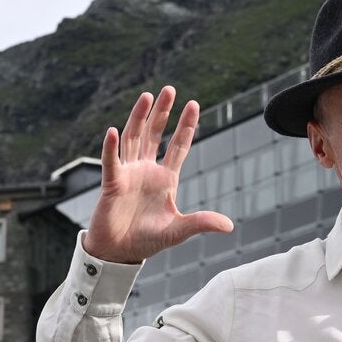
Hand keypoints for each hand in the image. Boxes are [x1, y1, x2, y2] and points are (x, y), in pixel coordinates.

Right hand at [83, 86, 233, 263]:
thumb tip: (230, 226)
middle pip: (155, 134)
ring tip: (148, 96)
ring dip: (139, 117)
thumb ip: (202, 223)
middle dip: (163, 112)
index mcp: (165, 178)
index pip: (178, 146)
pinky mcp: (112, 183)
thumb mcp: (179, 231)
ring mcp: (129, 174)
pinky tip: (114, 131)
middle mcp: (147, 170)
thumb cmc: (148, 240)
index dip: (185, 126)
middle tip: (170, 89)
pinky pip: (111, 161)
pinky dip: (111, 147)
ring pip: (133, 138)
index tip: (193, 104)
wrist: (120, 252)